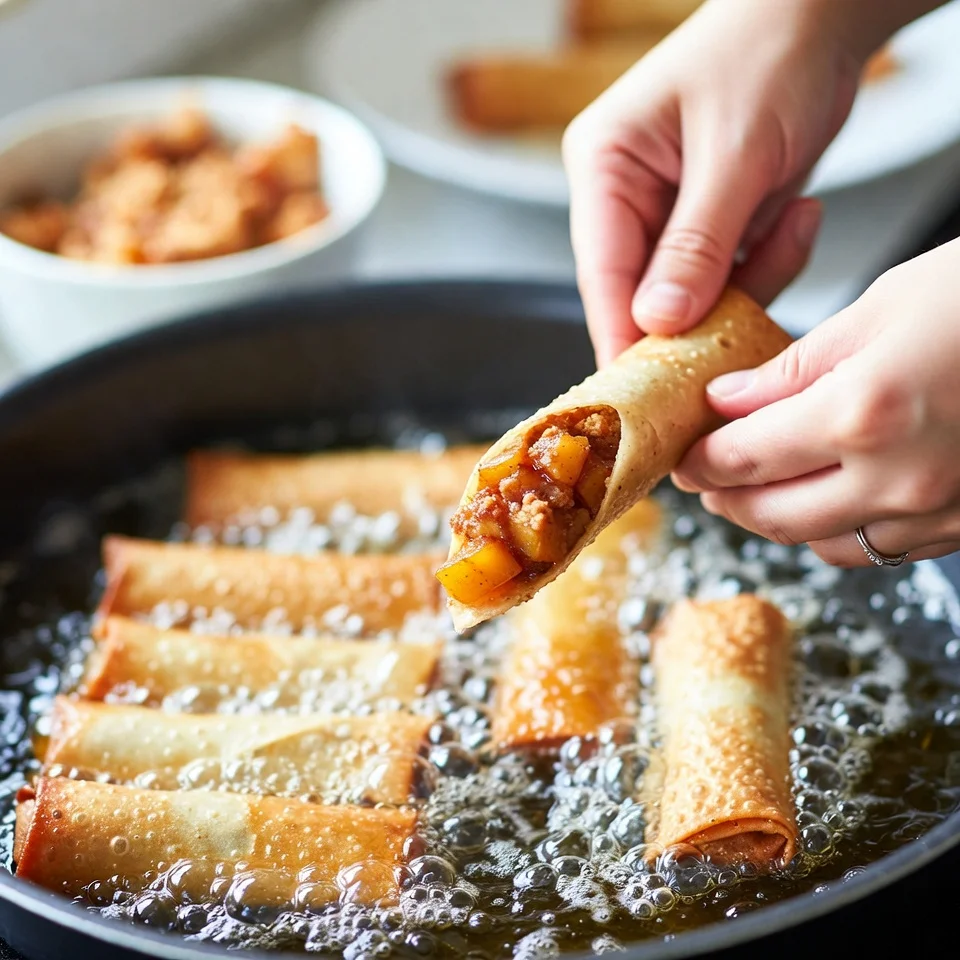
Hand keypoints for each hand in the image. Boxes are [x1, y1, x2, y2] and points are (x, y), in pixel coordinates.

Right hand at [563, 0, 929, 366]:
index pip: (603, 273)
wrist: (823, 15)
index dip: (623, 336)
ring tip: (792, 221)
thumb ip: (696, 243)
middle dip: (702, 311)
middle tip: (746, 324)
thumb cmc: (770, 53)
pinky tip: (797, 213)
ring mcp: (665, 215)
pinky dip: (768, 263)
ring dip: (749, 281)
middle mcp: (625, 197)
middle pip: (645, 293)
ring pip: (693, 294)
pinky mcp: (706, 225)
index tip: (644, 396)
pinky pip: (729, 277)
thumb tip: (660, 322)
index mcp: (605, 168)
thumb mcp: (735, 153)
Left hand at [672, 237, 959, 565]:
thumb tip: (729, 399)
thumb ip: (794, 366)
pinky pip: (877, 547)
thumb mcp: (882, 307)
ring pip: (819, 542)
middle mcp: (898, 478)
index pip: (743, 458)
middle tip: (703, 475)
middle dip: (724, 498)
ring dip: (774, 519)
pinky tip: (823, 495)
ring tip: (754, 486)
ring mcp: (937, 512)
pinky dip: (833, 527)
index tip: (684, 452)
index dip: (701, 460)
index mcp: (863, 414)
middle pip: (770, 516)